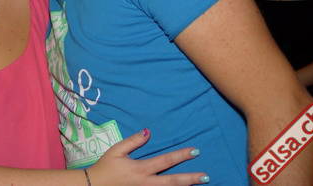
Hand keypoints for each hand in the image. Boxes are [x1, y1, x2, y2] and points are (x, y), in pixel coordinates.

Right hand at [87, 128, 208, 184]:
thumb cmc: (105, 167)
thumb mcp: (116, 150)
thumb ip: (133, 141)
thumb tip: (148, 132)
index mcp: (141, 169)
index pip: (166, 161)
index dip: (181, 156)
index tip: (195, 151)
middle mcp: (146, 183)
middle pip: (173, 182)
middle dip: (191, 179)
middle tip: (206, 176)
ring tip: (198, 184)